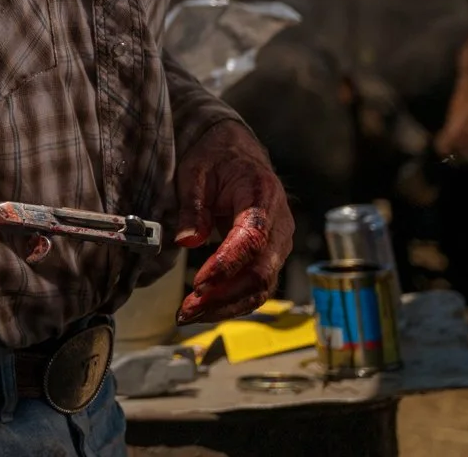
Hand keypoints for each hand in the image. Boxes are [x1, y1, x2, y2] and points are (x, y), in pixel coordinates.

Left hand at [173, 120, 292, 325]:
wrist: (240, 153)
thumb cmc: (217, 158)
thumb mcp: (196, 171)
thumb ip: (192, 206)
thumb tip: (187, 241)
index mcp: (263, 196)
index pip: (251, 239)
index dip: (227, 265)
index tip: (199, 283)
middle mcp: (280, 225)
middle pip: (260, 272)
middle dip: (224, 296)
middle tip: (188, 309)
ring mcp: (279, 244)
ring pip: (261, 287)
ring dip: (226, 305)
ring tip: (190, 314)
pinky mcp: (270, 257)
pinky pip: (257, 287)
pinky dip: (233, 302)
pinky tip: (205, 308)